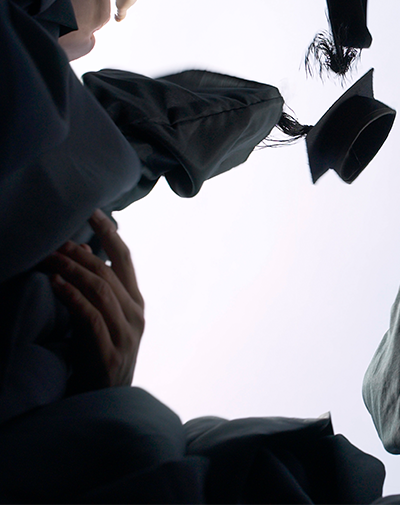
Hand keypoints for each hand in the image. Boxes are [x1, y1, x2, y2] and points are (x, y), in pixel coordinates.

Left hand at [41, 210, 143, 389]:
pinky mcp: (109, 353)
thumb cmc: (97, 357)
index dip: (109, 233)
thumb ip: (98, 288)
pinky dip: (72, 298)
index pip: (125, 259)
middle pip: (108, 272)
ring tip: (49, 258)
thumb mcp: (102, 319)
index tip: (92, 211)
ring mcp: (125, 334)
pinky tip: (55, 284)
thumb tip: (81, 249)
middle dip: (78, 253)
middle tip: (52, 240)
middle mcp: (135, 315)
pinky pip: (91, 317)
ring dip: (72, 271)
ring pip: (100, 291)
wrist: (105, 404)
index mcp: (135, 303)